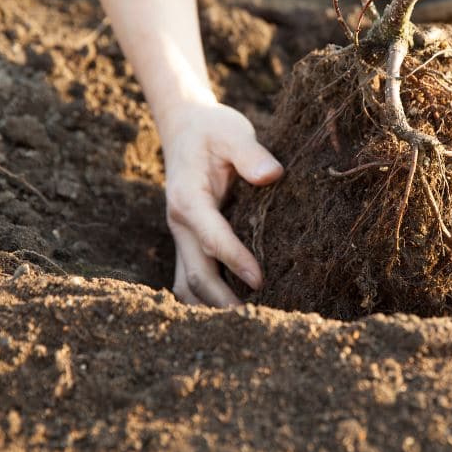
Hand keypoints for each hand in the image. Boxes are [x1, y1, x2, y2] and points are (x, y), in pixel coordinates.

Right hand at [161, 102, 282, 305]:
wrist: (184, 126)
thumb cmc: (212, 129)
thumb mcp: (232, 132)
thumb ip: (251, 153)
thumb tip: (273, 175)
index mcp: (188, 199)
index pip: (211, 239)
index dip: (235, 261)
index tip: (260, 281)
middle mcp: (179, 223)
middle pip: (195, 275)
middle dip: (222, 301)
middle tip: (257, 322)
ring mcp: (181, 235)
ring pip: (187, 284)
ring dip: (212, 306)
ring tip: (248, 324)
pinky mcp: (189, 240)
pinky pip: (192, 276)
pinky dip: (208, 297)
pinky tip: (236, 308)